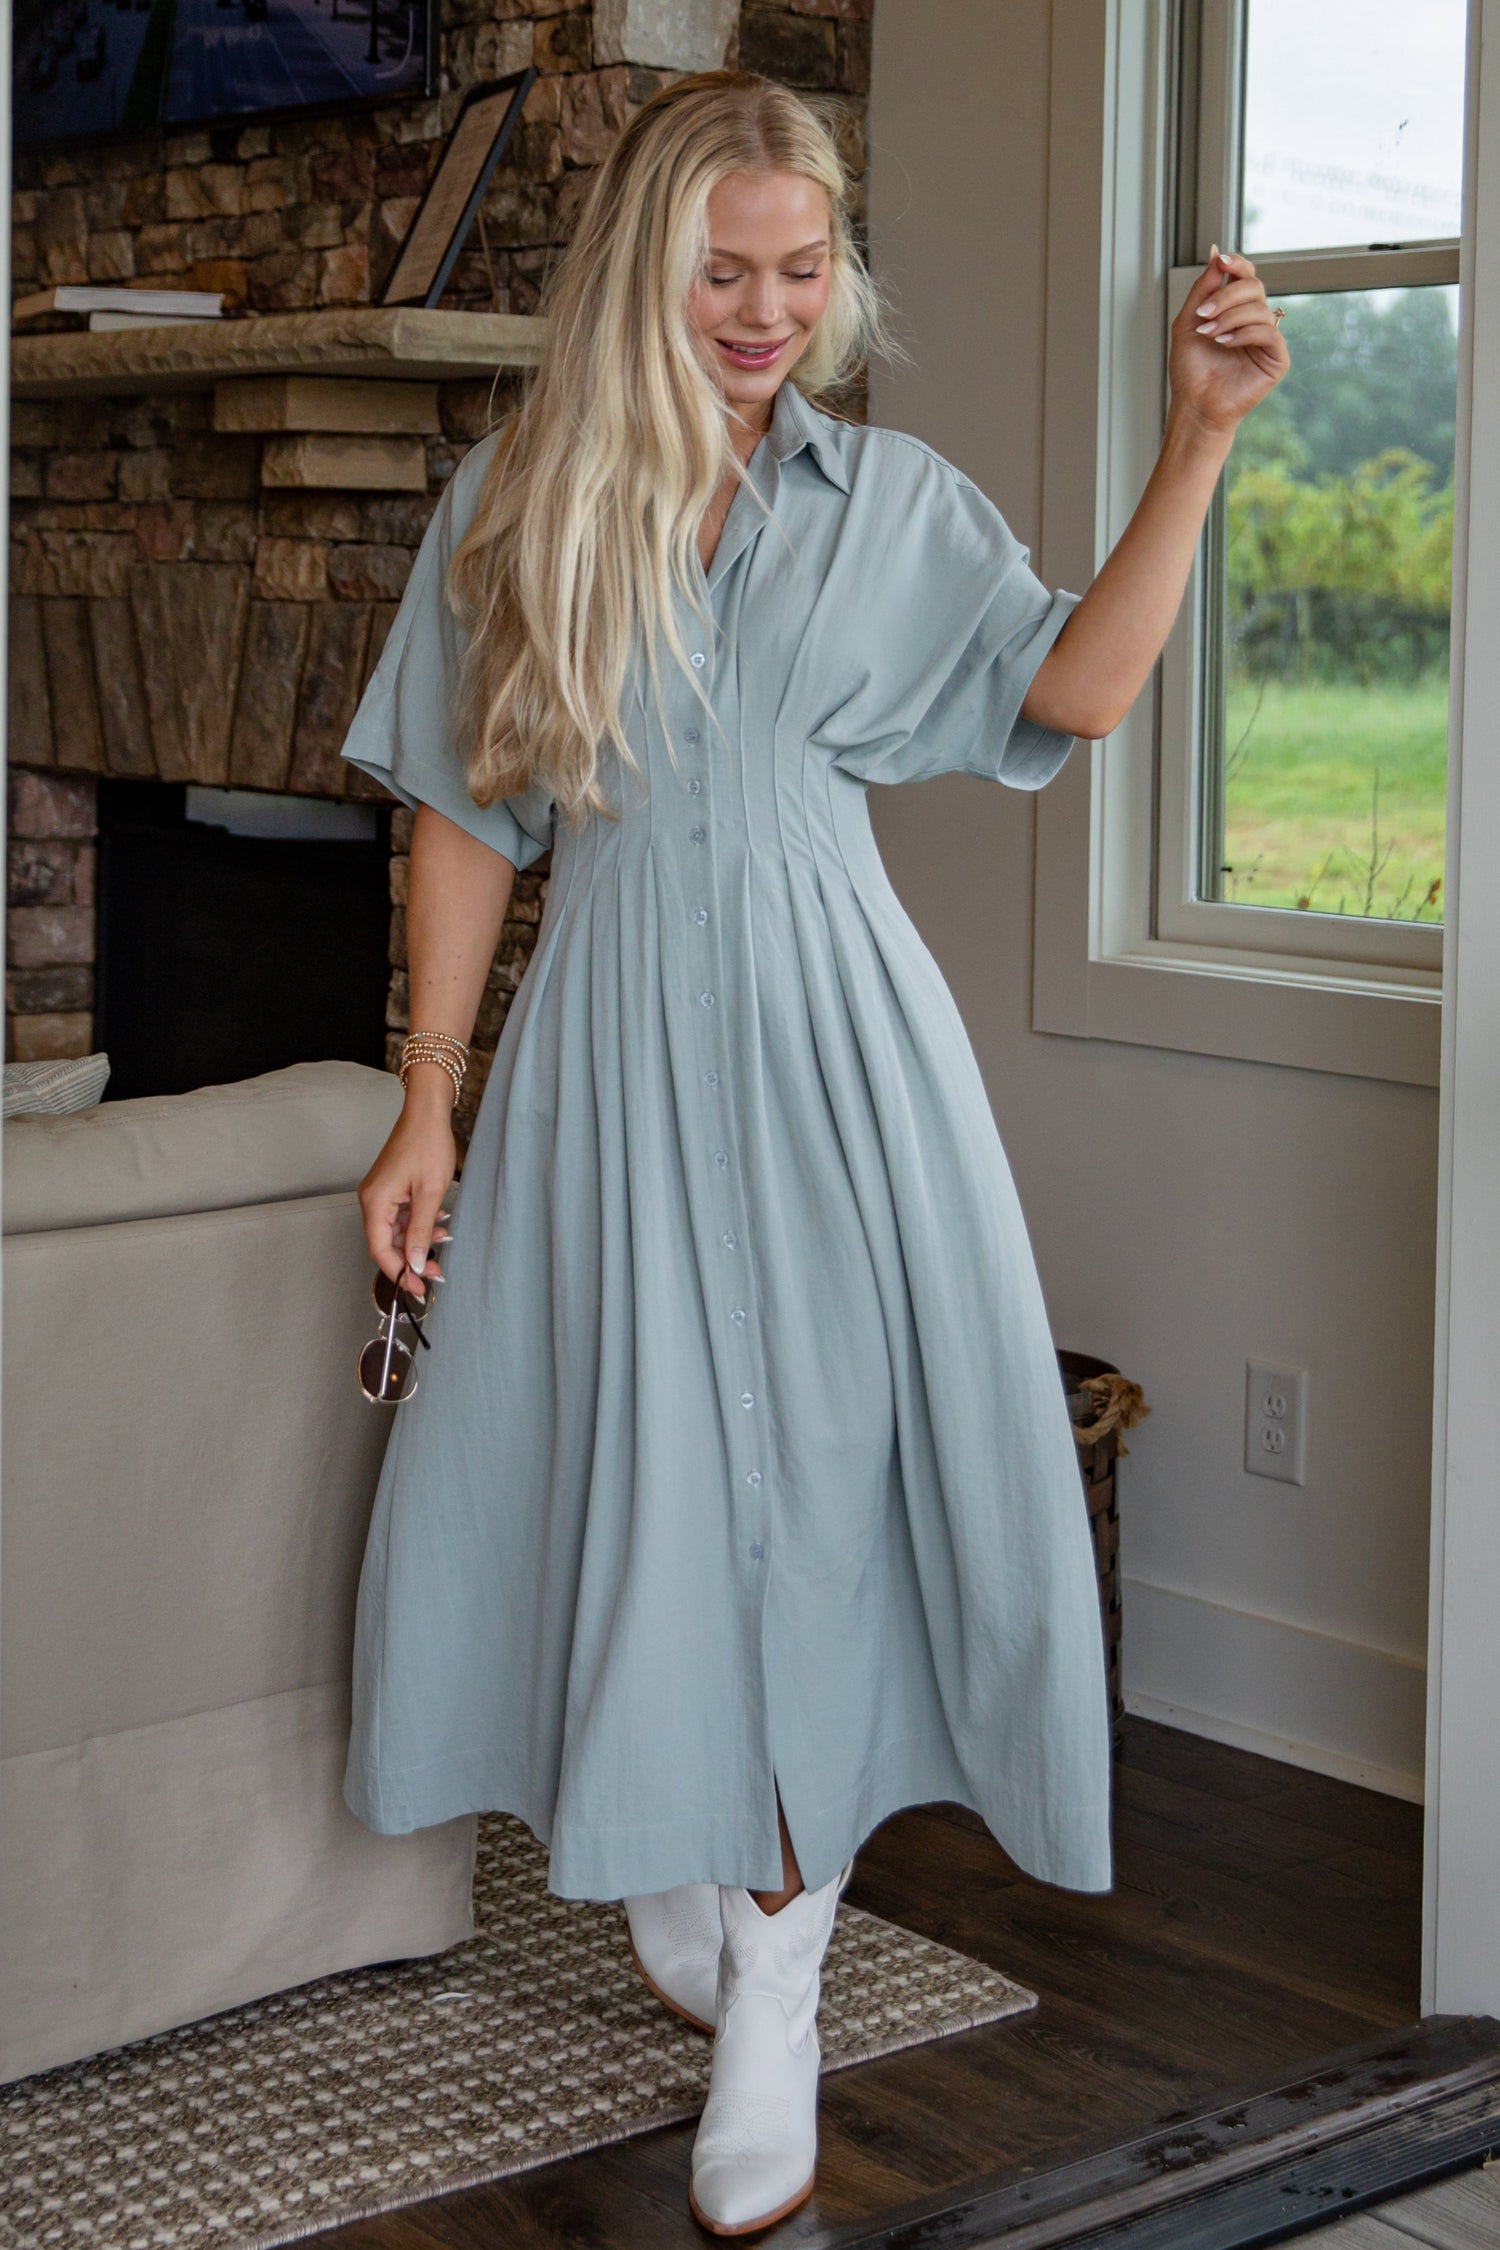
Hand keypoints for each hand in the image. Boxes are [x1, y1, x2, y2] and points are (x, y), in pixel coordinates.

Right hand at [358, 1094, 455, 1303]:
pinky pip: (402, 1216)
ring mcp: (381, 1194)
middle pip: (387, 1243)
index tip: (418, 1288)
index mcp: (375, 1203)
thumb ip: (421, 1231)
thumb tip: (414, 1265)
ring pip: (397, 1231)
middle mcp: (372, 1200)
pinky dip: (419, 1224)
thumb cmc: (427, 1145)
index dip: (398, 1273)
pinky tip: (439, 1223)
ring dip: (419, 1241)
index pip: (380, 1250)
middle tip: (437, 1271)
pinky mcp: (392, 1189)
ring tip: (444, 1243)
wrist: (427, 1113)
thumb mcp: (429, 1193)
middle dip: (412, 1259)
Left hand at [1169, 246, 1289, 438]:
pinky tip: (1224, 343)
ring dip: (1229, 318)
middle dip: (1226, 295)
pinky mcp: (1277, 359)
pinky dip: (1244, 334)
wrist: (1195, 405)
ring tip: (1208, 335)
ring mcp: (1268, 339)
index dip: (1238, 265)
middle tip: (1203, 314)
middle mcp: (1255, 321)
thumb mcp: (1189, 321)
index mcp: (1237, 310)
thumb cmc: (1191, 369)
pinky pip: (1267, 332)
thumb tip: (1217, 252)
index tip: (1222, 262)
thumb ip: (1204, 288)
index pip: (1246, 276)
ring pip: (1259, 308)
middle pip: (1254, 286)